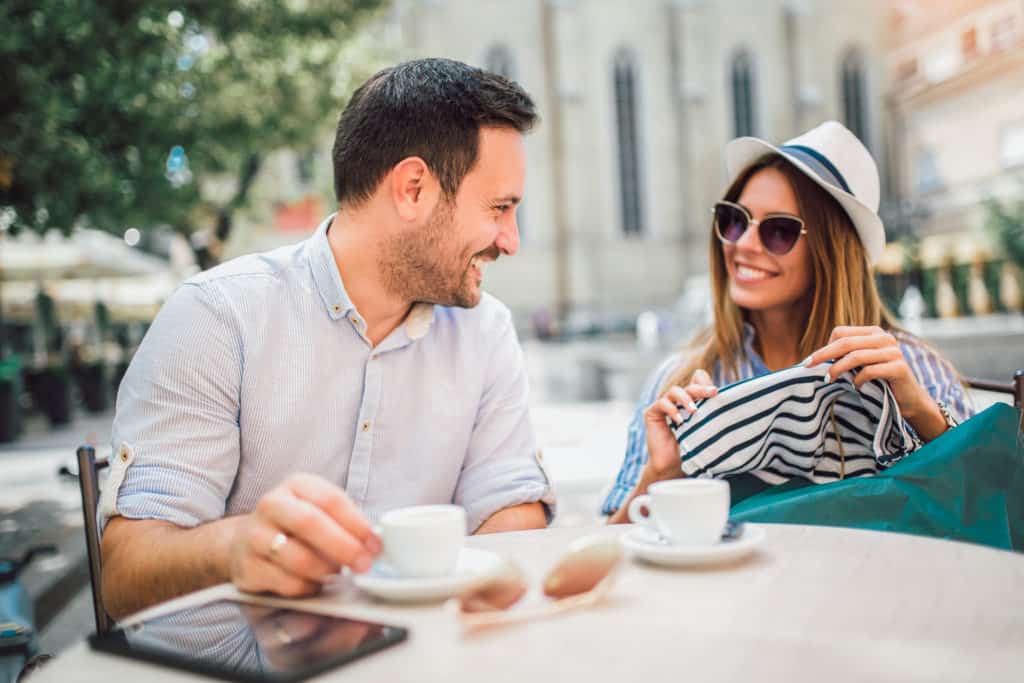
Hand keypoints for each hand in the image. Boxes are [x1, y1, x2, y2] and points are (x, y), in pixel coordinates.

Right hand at [229, 473, 380, 597]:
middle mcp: (272, 505)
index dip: (357, 523)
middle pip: (310, 523)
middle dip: (343, 546)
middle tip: (363, 564)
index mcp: (296, 485)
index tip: (375, 543)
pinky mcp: (249, 568)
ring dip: (326, 570)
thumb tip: (376, 542)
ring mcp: (255, 536)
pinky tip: (315, 583)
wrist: (246, 541)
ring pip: (298, 558)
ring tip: (337, 574)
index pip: (330, 500)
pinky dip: (309, 587)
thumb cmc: (296, 525)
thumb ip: (346, 519)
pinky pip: (287, 584)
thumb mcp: (319, 509)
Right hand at [643, 369, 717, 477]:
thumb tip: (719, 394)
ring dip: (685, 398)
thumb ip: (709, 410)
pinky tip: (679, 421)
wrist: (673, 467)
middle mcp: (677, 402)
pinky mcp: (652, 413)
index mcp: (691, 403)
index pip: (697, 384)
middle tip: (713, 393)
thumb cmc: (692, 450)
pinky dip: (671, 410)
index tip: (717, 392)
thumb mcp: (705, 428)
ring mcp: (664, 406)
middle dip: (701, 389)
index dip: (704, 384)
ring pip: (674, 391)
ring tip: (694, 411)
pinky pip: (662, 404)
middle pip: (689, 387)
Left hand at [808, 326, 933, 420]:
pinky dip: (857, 379)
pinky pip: (870, 370)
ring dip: (837, 369)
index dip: (823, 347)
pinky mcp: (900, 368)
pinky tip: (856, 386)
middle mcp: (885, 338)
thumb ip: (844, 356)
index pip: (841, 333)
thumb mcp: (860, 364)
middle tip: (808, 367)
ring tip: (829, 379)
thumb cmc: (879, 381)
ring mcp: (894, 352)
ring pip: (856, 355)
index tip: (810, 362)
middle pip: (846, 342)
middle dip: (823, 355)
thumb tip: (812, 359)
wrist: (909, 400)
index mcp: (873, 333)